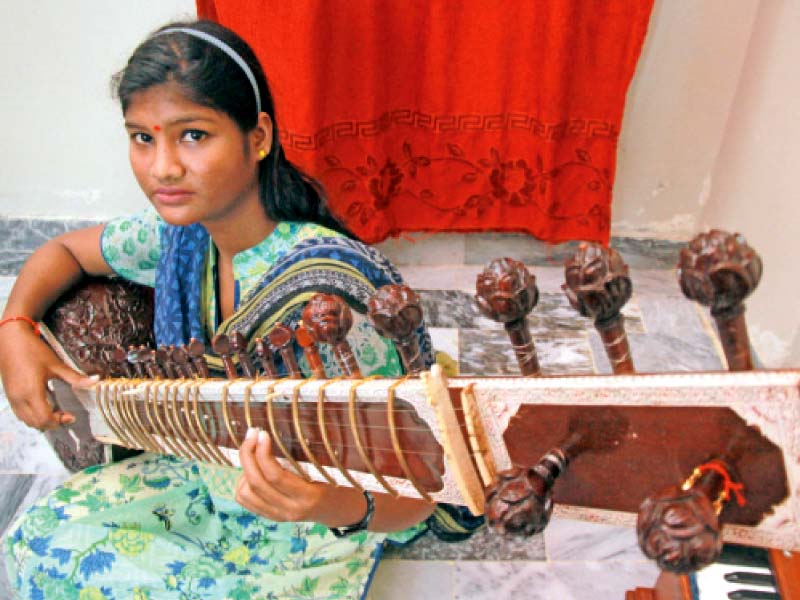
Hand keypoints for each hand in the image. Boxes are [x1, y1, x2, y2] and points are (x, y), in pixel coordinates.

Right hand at [0, 322, 96, 429]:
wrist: (10, 339)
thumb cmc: (32, 350)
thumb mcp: (56, 364)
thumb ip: (75, 377)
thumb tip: (95, 381)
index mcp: (31, 392)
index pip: (44, 418)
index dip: (59, 421)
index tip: (70, 416)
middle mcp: (19, 398)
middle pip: (36, 423)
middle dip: (52, 423)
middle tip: (65, 415)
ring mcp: (12, 398)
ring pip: (26, 420)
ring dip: (41, 421)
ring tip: (56, 411)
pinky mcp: (9, 395)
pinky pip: (20, 413)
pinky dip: (32, 415)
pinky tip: (43, 405)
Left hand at [237, 428, 436, 529]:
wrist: (351, 510)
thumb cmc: (350, 479)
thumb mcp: (343, 462)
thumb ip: (335, 438)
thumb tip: (339, 394)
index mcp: (310, 497)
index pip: (275, 476)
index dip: (263, 452)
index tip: (262, 430)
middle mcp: (292, 510)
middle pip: (257, 481)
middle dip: (249, 453)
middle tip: (253, 431)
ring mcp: (281, 515)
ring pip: (246, 492)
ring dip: (245, 467)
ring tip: (254, 448)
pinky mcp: (273, 515)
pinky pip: (246, 499)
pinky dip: (244, 481)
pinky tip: (256, 466)